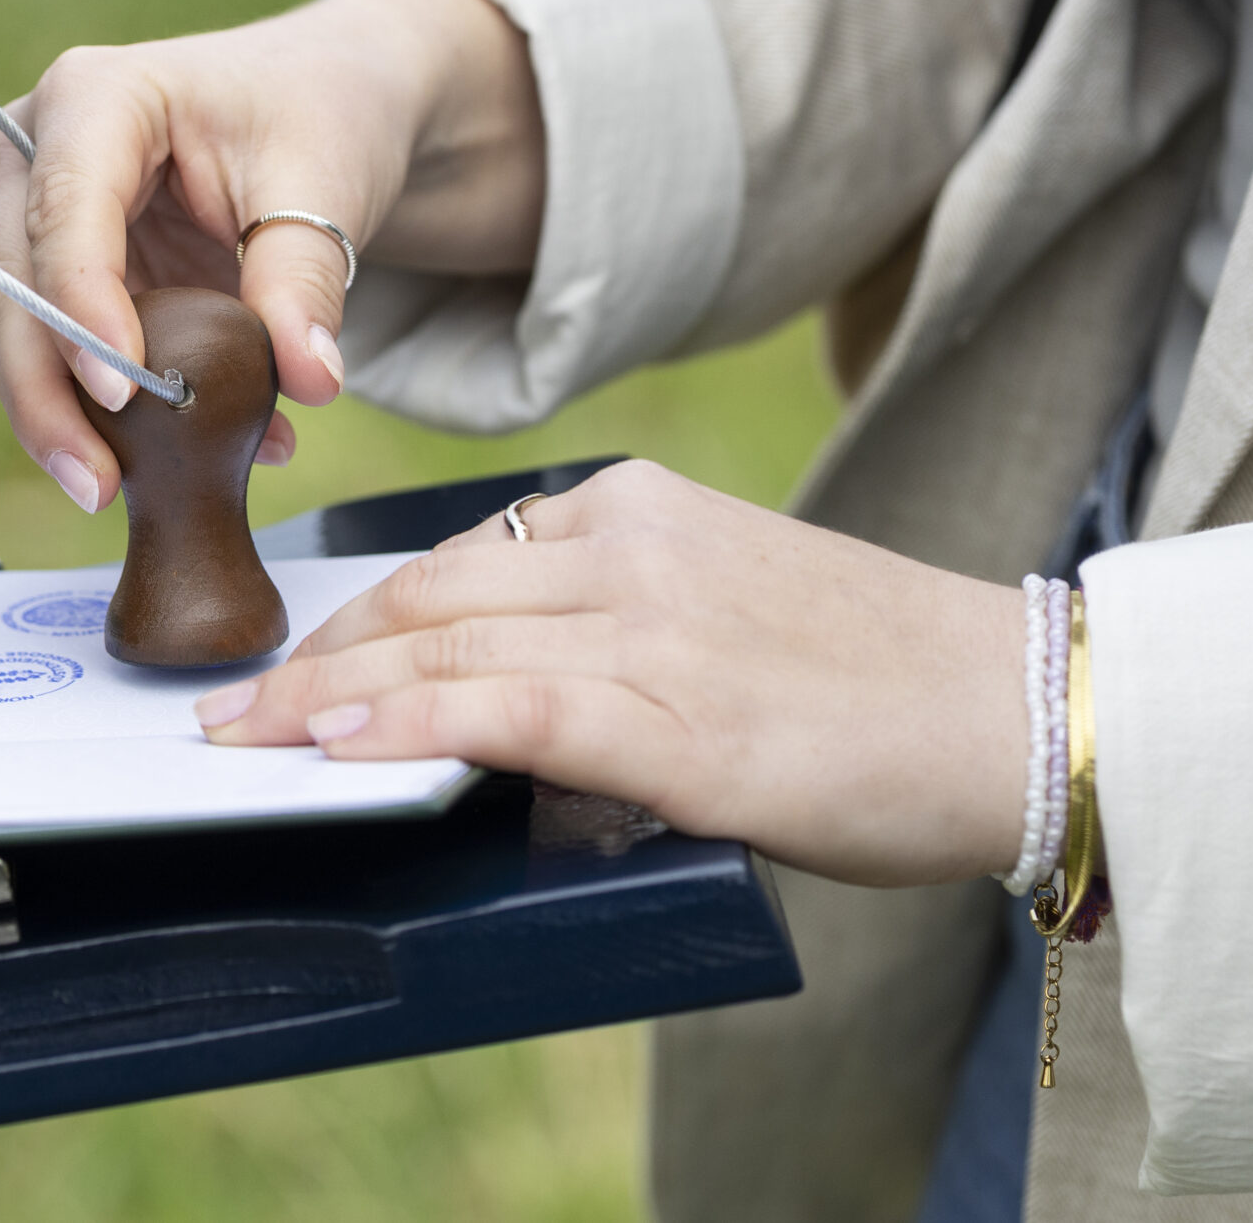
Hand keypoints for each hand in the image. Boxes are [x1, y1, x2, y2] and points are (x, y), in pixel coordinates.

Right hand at [0, 0, 542, 512]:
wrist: (331, 101)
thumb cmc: (318, 112)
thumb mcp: (324, 183)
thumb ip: (305, 280)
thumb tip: (309, 381)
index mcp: (96, 97)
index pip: (66, 212)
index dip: (81, 309)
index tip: (121, 393)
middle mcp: (42, 149)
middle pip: (14, 282)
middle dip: (47, 392)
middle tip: (95, 483)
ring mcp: (44, 214)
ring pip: (23, 332)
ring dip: (69, 419)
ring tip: (116, 492)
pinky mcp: (70, 274)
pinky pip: (71, 357)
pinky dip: (115, 418)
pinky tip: (178, 466)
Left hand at [194, 461, 1028, 886]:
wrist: (1020, 710)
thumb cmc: (879, 680)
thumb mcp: (726, 607)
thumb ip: (614, 628)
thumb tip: (495, 698)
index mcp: (637, 506)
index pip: (456, 559)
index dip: (358, 617)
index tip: (293, 659)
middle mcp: (630, 545)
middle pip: (425, 595)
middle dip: (314, 655)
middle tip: (232, 707)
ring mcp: (650, 625)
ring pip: (442, 646)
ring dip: (325, 698)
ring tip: (245, 739)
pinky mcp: (677, 715)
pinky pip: (507, 708)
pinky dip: (411, 724)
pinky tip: (340, 747)